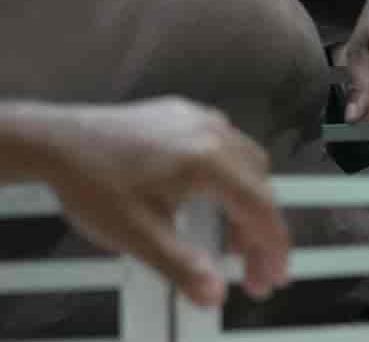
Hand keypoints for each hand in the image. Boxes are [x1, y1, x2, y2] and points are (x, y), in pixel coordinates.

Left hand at [41, 98, 288, 307]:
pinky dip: (230, 179)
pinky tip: (209, 201)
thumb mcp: (135, 234)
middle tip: (251, 271)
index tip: (273, 276)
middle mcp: (214, 133)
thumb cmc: (91, 183)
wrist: (55, 141)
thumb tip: (214, 293)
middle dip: (260, 233)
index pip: (260, 208)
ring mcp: (202, 119)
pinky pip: (227, 147)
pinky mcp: (187, 115)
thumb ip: (180, 265)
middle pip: (259, 187)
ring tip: (228, 242)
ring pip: (247, 165)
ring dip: (247, 204)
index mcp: (208, 162)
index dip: (272, 247)